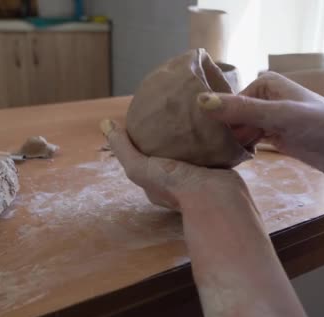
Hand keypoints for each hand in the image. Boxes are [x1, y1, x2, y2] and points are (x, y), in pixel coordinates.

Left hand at [100, 119, 247, 209]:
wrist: (216, 198)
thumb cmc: (174, 185)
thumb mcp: (139, 167)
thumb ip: (123, 148)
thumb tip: (105, 123)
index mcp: (157, 184)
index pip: (146, 159)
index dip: (143, 142)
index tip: (146, 121)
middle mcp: (178, 181)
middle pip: (170, 153)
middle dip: (169, 135)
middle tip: (170, 111)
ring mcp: (199, 176)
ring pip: (192, 150)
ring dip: (191, 134)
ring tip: (190, 110)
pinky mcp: (218, 168)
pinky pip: (212, 148)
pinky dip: (209, 136)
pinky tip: (209, 119)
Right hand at [197, 72, 323, 207]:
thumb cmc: (323, 126)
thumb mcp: (279, 115)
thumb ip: (241, 110)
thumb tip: (201, 102)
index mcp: (268, 84)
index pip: (230, 99)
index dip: (216, 115)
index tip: (199, 134)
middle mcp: (267, 99)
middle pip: (234, 114)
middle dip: (222, 131)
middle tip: (203, 151)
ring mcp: (272, 120)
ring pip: (241, 129)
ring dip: (231, 142)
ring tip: (212, 157)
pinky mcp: (277, 140)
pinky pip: (252, 142)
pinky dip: (242, 150)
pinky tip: (229, 160)